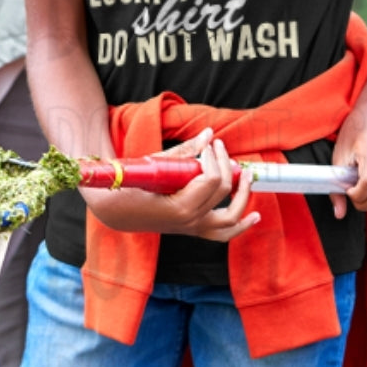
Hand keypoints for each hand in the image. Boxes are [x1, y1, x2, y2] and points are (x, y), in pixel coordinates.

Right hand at [82, 128, 259, 240]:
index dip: (212, 158)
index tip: (206, 145)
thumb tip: (209, 134)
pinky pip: (223, 233)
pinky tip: (254, 216)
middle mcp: (190, 222)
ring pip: (231, 220)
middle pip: (222, 191)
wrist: (113, 211)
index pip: (211, 180)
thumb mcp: (154, 165)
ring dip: (243, 197)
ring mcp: (192, 228)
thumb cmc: (127, 186)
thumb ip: (184, 152)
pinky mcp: (192, 230)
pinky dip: (241, 225)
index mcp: (180, 208)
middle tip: (218, 147)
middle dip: (223, 165)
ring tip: (247, 177)